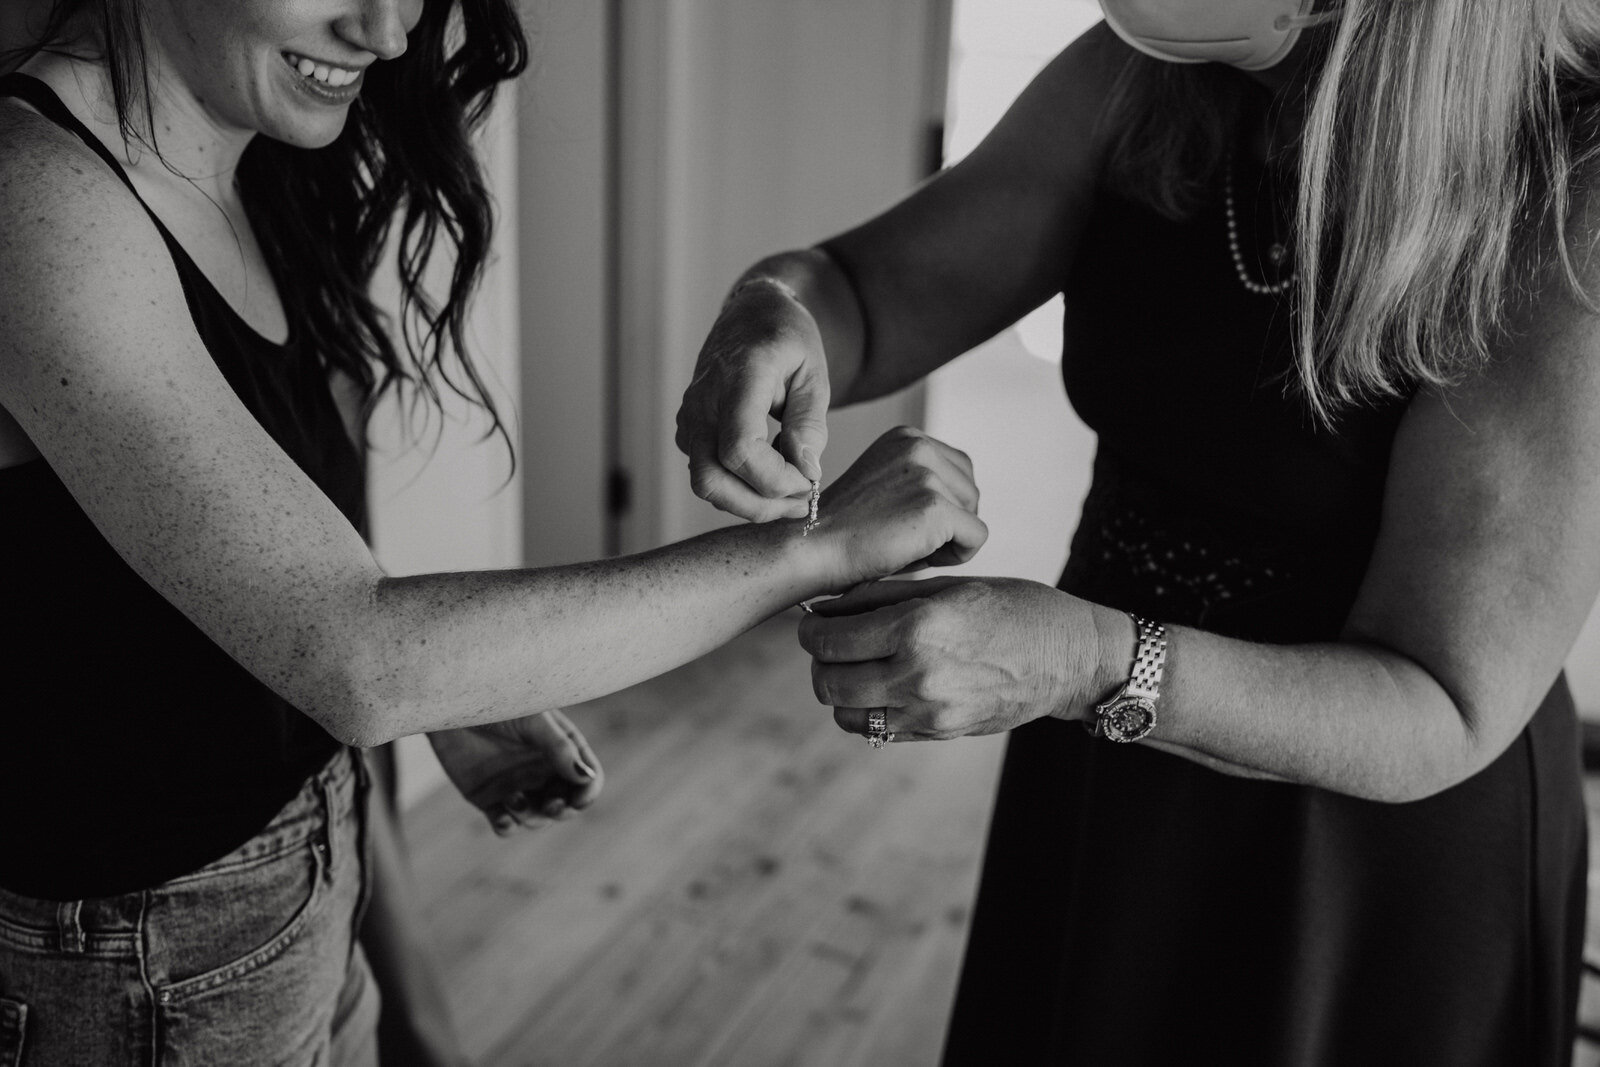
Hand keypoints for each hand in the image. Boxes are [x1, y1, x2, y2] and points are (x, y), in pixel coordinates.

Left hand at [428, 710, 602, 834]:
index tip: (579, 800)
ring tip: (513, 799)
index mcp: (560, 749)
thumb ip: (559, 748)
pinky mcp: (488, 799)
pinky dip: (506, 827)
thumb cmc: (497, 703)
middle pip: (564, 804)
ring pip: (535, 818)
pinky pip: (504, 824)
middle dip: (562, 810)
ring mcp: (516, 787)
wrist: (452, 704)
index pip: (586, 778)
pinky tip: (502, 820)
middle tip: (552, 805)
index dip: (587, 792)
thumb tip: (587, 777)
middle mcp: (542, 772)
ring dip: (530, 816)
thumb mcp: (533, 721)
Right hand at [676, 278, 828, 520]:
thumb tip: (806, 472)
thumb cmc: (787, 339)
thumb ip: (809, 424)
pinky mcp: (688, 431)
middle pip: (711, 479)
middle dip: (758, 505)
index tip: (809, 479)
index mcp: (739, 378)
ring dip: (749, 501)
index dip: (776, 479)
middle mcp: (704, 401)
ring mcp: (689, 417)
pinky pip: (707, 474)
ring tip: (790, 489)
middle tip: (800, 500)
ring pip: (705, 484)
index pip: (740, 449)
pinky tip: (769, 468)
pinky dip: (738, 486)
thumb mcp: (813, 373)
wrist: (751, 314)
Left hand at [799, 576, 1101, 740]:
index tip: (813, 620)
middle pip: (829, 681)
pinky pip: (878, 732)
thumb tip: (830, 603)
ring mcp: (928, 711)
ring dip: (838, 691)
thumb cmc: (1014, 607)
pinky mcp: (939, 732)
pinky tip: (880, 687)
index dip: (810, 628)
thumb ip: (885, 596)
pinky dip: (866, 712)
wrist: (1069, 657)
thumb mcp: (950, 586)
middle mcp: (918, 674)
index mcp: (917, 627)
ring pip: (846, 714)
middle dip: (818, 661)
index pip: (830, 639)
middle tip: (827, 644)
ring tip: (853, 667)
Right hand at [807, 426, 987, 590]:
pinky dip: (956, 556)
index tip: (903, 520)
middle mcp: (919, 446)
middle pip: (971, 491)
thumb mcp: (886, 485)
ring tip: (907, 545)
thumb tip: (969, 501)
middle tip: (905, 537)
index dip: (941, 504)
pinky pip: (976, 538)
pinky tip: (918, 557)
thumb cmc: (845, 529)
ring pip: (974, 514)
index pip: (959, 470)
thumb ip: (921, 479)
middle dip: (950, 522)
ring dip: (950, 539)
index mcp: (907, 437)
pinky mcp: (935, 508)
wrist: (811, 547)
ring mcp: (927, 475)